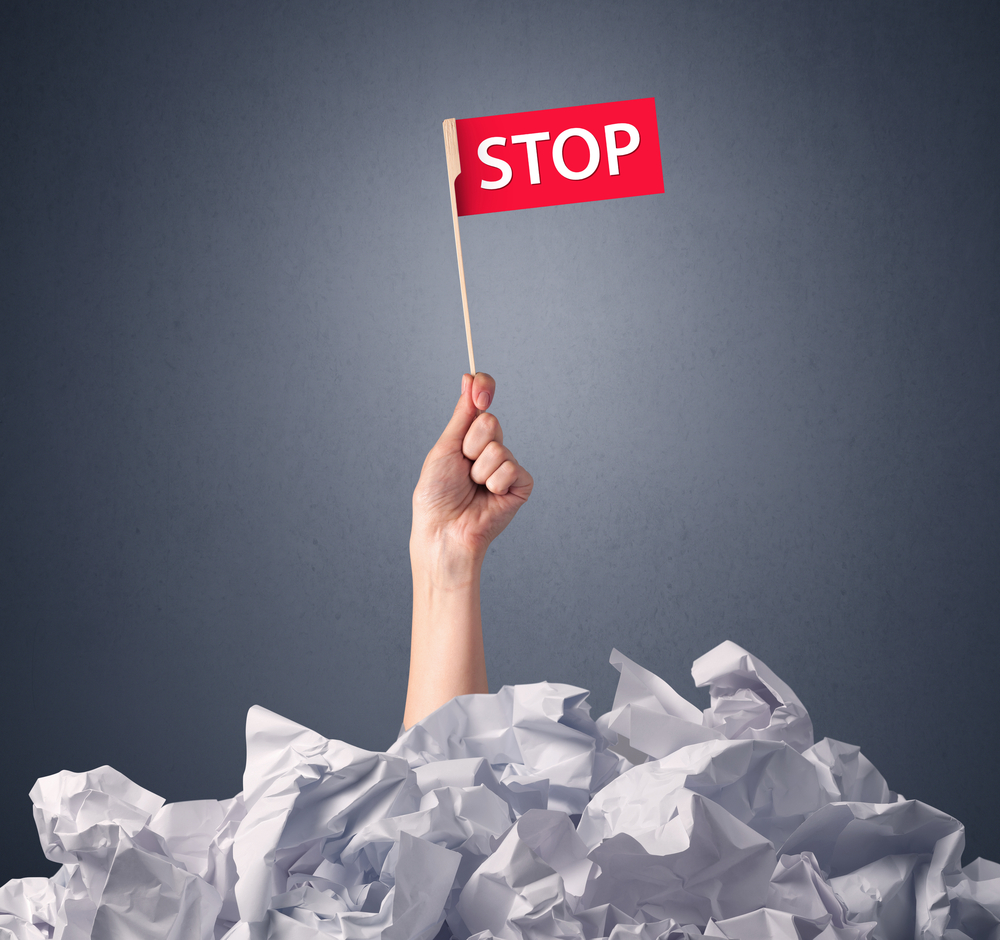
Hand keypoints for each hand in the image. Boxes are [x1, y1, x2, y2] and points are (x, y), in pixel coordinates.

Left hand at [410, 372, 533, 581]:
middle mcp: (489, 449)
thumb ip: (462, 415)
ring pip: (498, 448)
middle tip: (462, 466)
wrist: (444, 530)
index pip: (483, 402)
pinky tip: (488, 496)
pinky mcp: (520, 485)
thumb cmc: (437, 495)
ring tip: (472, 487)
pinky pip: (511, 468)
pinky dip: (494, 482)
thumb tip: (469, 378)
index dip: (483, 388)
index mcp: (469, 438)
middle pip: (490, 422)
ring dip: (478, 469)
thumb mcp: (445, 448)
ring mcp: (506, 467)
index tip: (477, 385)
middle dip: (470, 444)